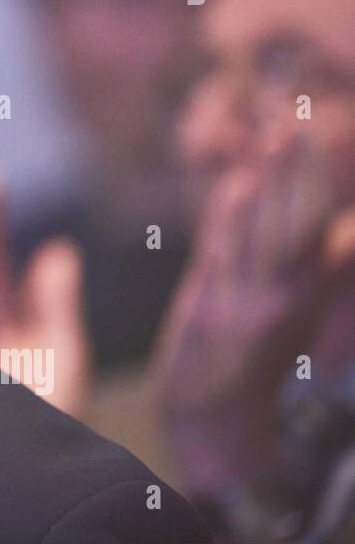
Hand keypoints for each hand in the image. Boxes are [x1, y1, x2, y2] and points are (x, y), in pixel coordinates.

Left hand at [151, 126, 333, 491]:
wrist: (215, 423)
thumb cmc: (236, 354)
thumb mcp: (262, 296)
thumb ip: (252, 243)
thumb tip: (247, 187)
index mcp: (308, 290)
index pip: (327, 225)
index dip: (323, 181)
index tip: (327, 134)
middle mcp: (290, 295)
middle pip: (304, 219)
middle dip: (306, 170)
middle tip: (305, 119)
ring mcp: (256, 304)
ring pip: (271, 232)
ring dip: (275, 182)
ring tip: (278, 134)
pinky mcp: (220, 316)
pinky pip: (228, 258)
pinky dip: (232, 221)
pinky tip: (237, 185)